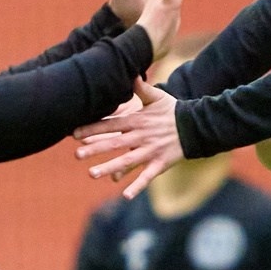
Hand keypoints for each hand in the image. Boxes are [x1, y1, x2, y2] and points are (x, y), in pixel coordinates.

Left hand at [74, 78, 182, 199]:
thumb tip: (130, 74)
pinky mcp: (160, 164)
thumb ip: (141, 88)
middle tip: (77, 154)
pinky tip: (125, 196)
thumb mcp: (157, 97)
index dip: (92, 128)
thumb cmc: (173, 111)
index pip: (111, 124)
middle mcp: (141, 136)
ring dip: (109, 167)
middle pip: (115, 143)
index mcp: (137, 121)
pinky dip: (137, 186)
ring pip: (127, 161)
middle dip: (95, 148)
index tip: (74, 133)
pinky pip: (147, 177)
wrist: (195, 125)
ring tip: (92, 173)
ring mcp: (150, 151)